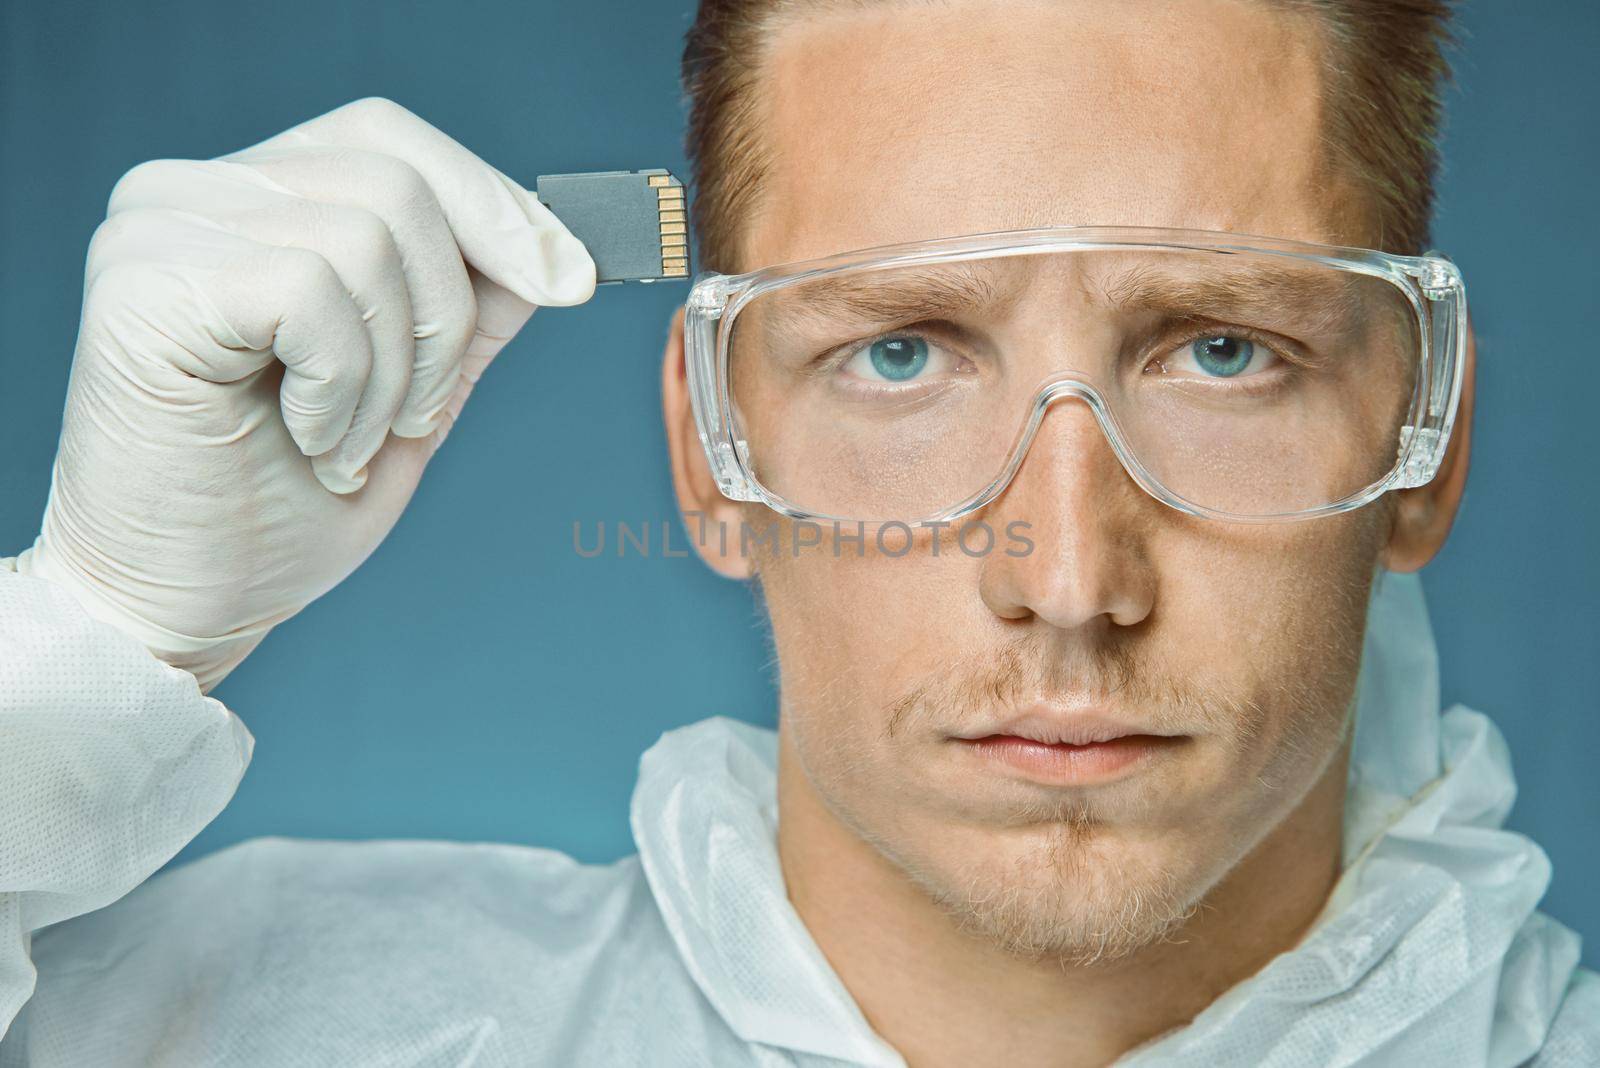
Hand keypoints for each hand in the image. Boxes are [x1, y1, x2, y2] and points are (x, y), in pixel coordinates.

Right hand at [14, 97, 595, 690]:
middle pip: (396, 183)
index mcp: (253, 204)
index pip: (391, 141)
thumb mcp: (409, 396)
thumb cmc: (281, 509)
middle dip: (446, 318)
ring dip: (392, 373)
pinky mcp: (143, 283)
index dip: (492, 204)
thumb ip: (464, 315)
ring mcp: (159, 229)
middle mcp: (193, 192)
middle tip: (416, 418)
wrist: (185, 604)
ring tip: (348, 446)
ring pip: (365, 239)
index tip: (569, 279)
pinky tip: (309, 442)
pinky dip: (341, 385)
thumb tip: (548, 249)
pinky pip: (311, 290)